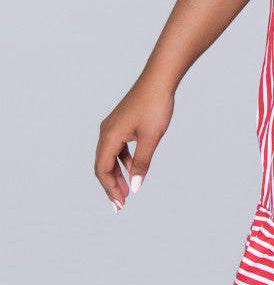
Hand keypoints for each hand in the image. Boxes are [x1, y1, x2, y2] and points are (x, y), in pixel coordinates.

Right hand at [94, 76, 174, 211]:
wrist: (159, 80)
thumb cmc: (155, 107)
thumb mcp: (150, 138)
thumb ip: (141, 164)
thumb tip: (135, 187)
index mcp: (109, 137)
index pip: (103, 170)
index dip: (110, 189)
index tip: (120, 205)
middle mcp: (106, 132)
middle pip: (103, 165)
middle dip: (111, 186)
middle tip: (120, 205)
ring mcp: (113, 126)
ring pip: (110, 157)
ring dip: (117, 174)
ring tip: (127, 190)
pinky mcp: (121, 122)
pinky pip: (117, 147)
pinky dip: (123, 161)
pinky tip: (132, 169)